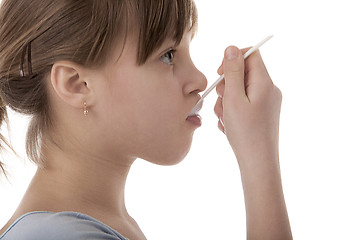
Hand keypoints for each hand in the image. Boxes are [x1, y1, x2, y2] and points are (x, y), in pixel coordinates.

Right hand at [214, 46, 281, 162]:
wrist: (258, 163)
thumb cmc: (245, 132)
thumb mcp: (234, 98)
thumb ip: (232, 72)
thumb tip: (231, 49)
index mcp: (264, 83)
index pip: (251, 55)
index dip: (232, 59)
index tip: (220, 73)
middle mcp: (269, 90)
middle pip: (243, 74)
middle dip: (227, 86)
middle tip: (222, 101)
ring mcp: (266, 104)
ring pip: (240, 91)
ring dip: (227, 102)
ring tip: (225, 119)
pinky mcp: (262, 115)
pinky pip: (243, 105)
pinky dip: (233, 112)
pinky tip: (229, 126)